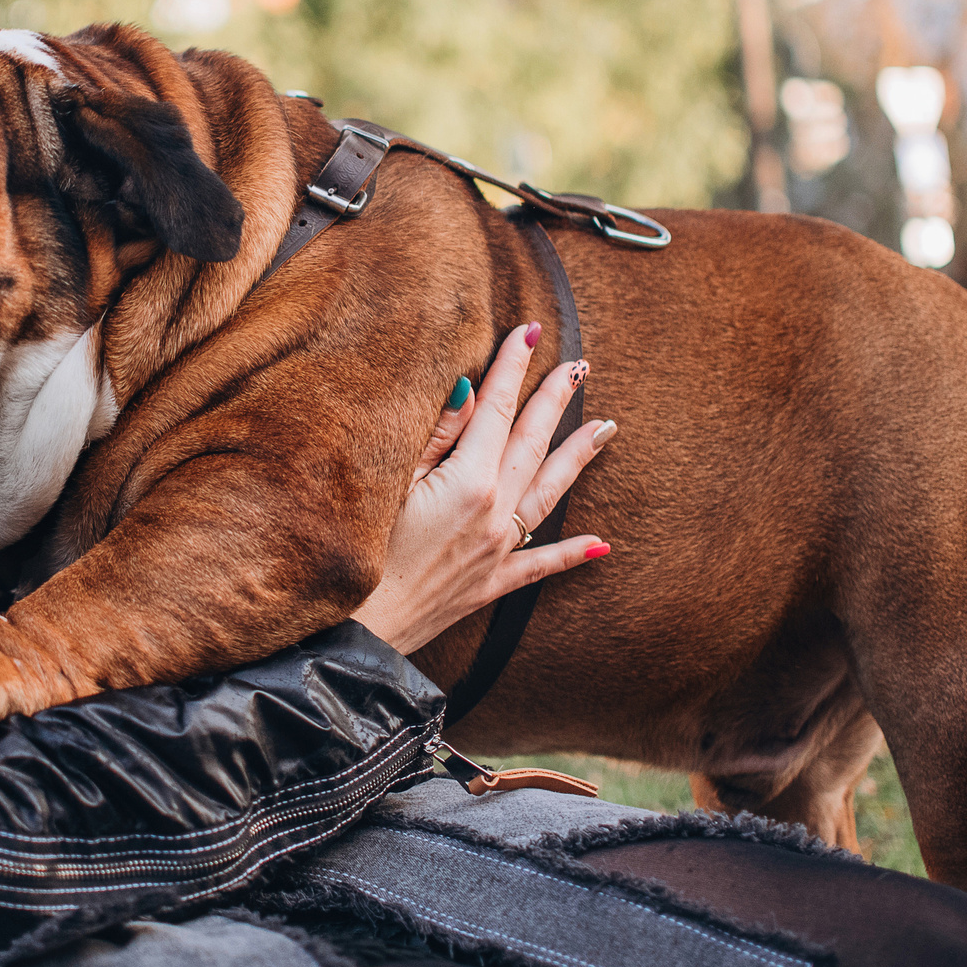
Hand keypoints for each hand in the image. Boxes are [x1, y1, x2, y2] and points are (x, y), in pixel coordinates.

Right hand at [350, 323, 614, 654]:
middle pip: (532, 442)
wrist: (360, 635)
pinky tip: (602, 544)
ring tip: (606, 427)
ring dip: (578, 457)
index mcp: (469, 481)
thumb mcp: (391, 483)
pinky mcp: (491, 584)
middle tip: (579, 364)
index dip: (513, 367)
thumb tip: (471, 389)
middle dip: (555, 399)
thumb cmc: (362, 554)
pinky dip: (572, 553)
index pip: (497, 409)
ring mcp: (498, 550)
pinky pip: (541, 565)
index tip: (527, 332)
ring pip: (549, 493)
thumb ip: (435, 436)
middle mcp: (495, 513)